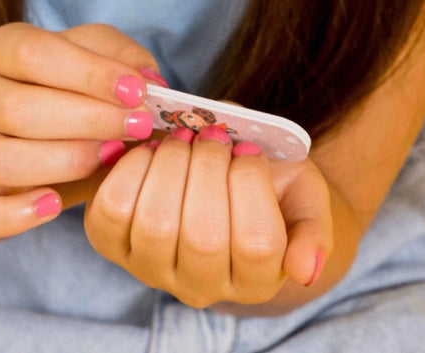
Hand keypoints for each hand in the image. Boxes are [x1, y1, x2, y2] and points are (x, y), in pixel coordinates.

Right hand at [0, 21, 162, 239]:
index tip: (138, 92)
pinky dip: (11, 217)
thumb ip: (125, 58)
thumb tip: (149, 82)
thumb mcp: (99, 55)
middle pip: (16, 109)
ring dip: (63, 161)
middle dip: (87, 120)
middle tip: (138, 127)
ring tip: (110, 156)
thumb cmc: (73, 85)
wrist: (36, 131)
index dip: (88, 74)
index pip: (32, 54)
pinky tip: (54, 206)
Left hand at [82, 125, 332, 309]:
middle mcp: (202, 287)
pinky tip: (153, 148)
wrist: (218, 175)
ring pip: (156, 223)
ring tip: (184, 138)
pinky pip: (111, 209)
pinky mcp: (112, 244)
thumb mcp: (305, 196)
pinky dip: (131, 166)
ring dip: (171, 163)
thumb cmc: (267, 182)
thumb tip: (304, 271)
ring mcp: (153, 269)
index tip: (249, 149)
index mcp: (257, 280)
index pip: (257, 245)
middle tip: (214, 137)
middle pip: (203, 237)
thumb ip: (313, 231)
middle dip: (208, 167)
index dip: (250, 184)